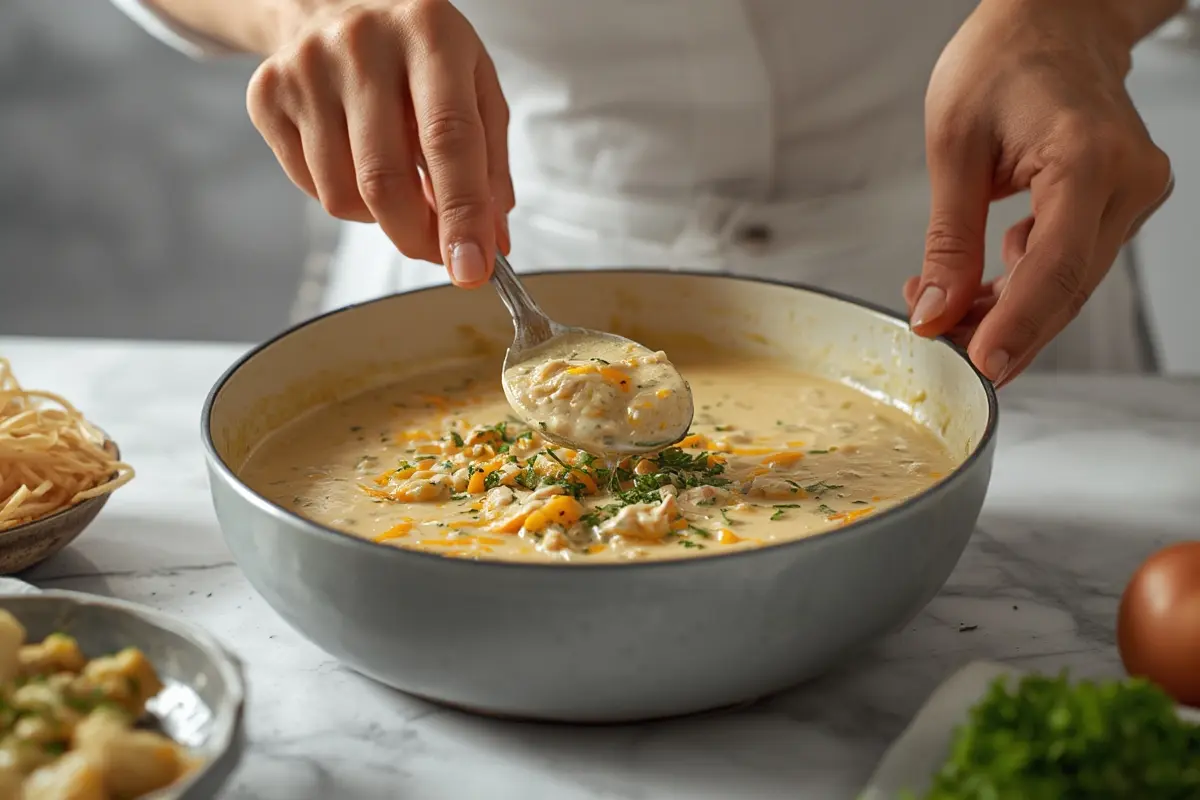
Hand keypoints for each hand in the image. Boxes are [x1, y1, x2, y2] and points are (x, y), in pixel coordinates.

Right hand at [245, 0, 512, 286]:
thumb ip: (490, 164)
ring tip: (398, 183)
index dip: (462, 215)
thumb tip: (493, 241)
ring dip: (380, 217)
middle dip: (418, 237)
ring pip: (342, 195)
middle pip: (385, 180)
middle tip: (439, 252)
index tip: (473, 270)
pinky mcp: (267, 95)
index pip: (448, 140)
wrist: (336, 0)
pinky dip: (345, 198)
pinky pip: (311, 186)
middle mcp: (360, 44)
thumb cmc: (419, 53)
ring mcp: (305, 69)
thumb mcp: (474, 86)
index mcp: (428, 33)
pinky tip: (357, 160)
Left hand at [910, 0, 1173, 386]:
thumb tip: (934, 312)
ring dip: (1008, 310)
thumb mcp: (953, 147)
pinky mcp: (1120, 204)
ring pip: (1070, 283)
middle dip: (1004, 329)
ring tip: (945, 311)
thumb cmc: (1001, 62)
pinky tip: (979, 286)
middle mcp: (1127, 178)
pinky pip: (1072, 263)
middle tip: (945, 350)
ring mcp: (1133, 193)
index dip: (1017, 324)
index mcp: (1086, 156)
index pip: (1056, 265)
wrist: (1052, 21)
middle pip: (1068, 287)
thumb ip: (948, 239)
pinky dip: (1024, 285)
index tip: (980, 364)